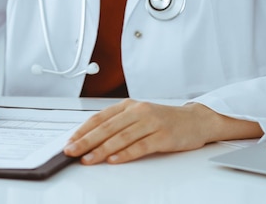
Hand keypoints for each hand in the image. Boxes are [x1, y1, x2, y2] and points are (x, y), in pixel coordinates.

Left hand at [63, 99, 262, 164]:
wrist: (196, 120)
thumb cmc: (163, 120)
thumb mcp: (138, 115)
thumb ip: (117, 124)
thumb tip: (90, 139)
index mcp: (128, 105)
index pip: (100, 118)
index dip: (83, 130)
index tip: (70, 142)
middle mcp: (138, 111)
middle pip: (107, 128)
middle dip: (86, 141)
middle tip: (71, 151)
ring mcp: (151, 123)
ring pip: (121, 137)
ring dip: (101, 150)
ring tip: (88, 159)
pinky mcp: (163, 136)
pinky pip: (140, 146)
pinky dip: (125, 154)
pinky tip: (113, 160)